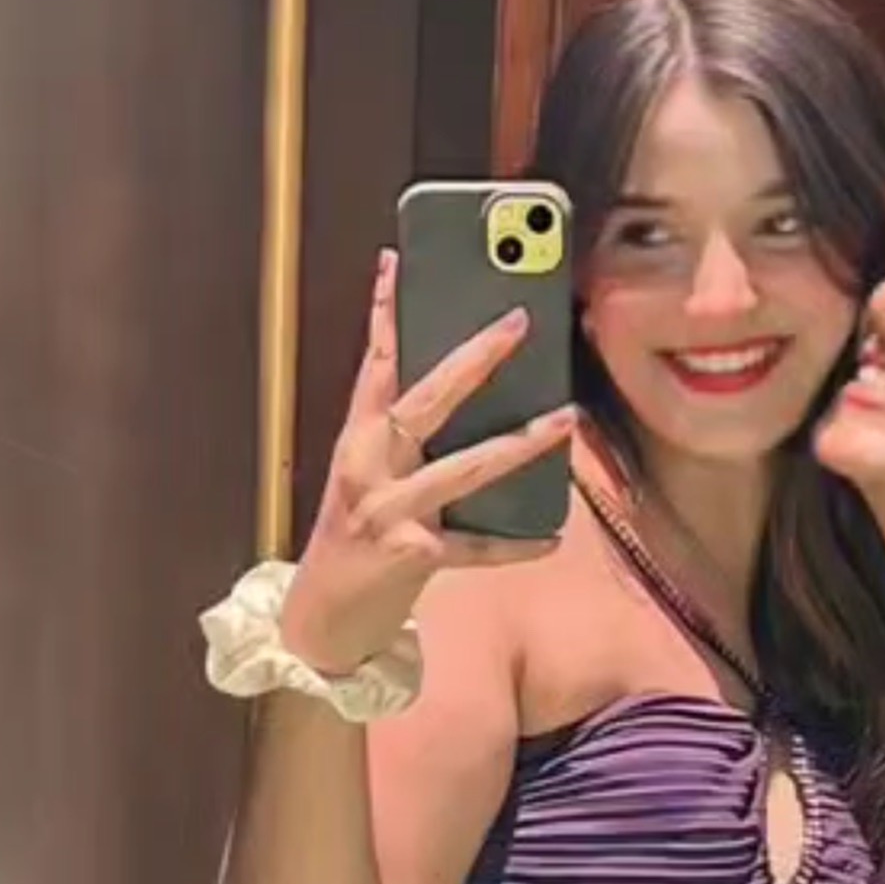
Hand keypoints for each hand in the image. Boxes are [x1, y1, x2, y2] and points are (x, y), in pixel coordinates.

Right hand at [277, 253, 575, 677]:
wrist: (319, 621)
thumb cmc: (356, 541)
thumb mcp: (371, 480)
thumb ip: (407, 442)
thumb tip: (472, 398)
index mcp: (357, 441)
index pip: (374, 365)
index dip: (385, 312)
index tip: (396, 262)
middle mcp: (368, 468)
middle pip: (425, 400)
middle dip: (474, 359)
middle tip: (518, 322)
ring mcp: (389, 513)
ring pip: (464, 468)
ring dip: (520, 443)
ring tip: (564, 418)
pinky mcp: (411, 558)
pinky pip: (476, 548)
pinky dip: (516, 544)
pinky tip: (553, 536)